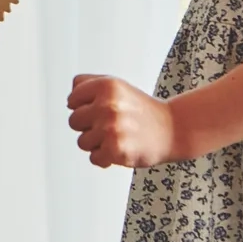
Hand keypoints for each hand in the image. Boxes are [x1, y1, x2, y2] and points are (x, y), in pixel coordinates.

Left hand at [67, 74, 184, 167]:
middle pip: (73, 122)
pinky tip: (120, 149)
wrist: (173, 129)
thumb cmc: (142, 110)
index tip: (99, 110)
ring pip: (82, 142)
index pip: (72, 100)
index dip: (83, 107)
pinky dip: (105, 158)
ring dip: (97, 144)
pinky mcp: (116, 149)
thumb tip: (69, 99)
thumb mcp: (116, 85)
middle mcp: (108, 105)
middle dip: (89, 126)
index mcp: (106, 86)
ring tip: (117, 137)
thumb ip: (88, 83)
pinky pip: (94, 158)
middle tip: (110, 125)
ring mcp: (111, 128)